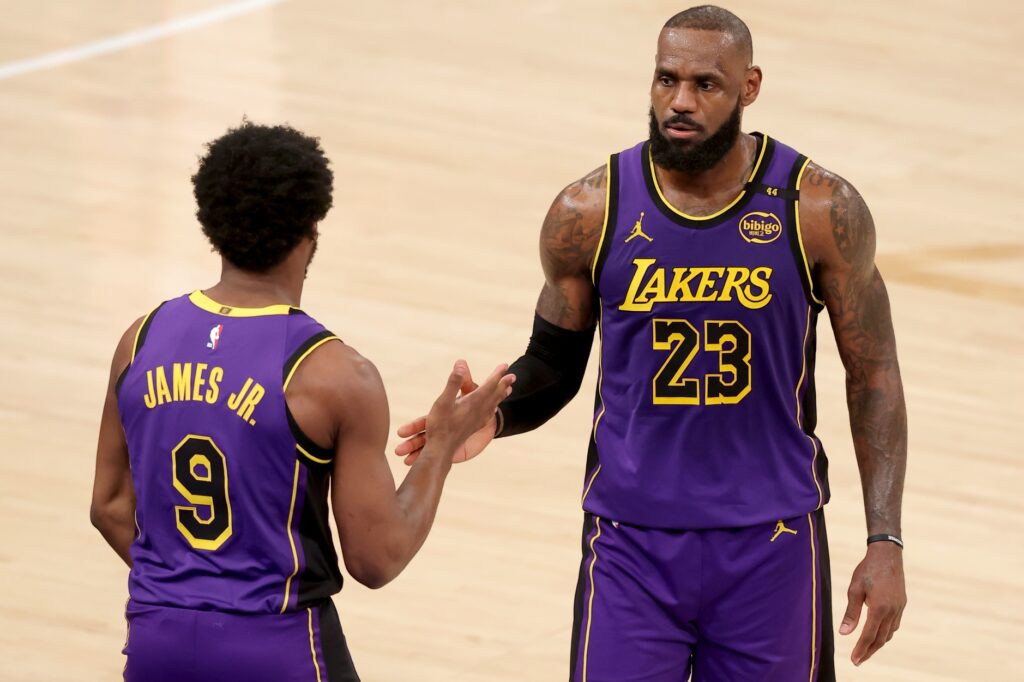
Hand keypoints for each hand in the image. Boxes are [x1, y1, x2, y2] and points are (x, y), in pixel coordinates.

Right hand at [400, 360, 513, 464]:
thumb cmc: (440, 425)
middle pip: (495, 394)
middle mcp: (479, 411)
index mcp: (473, 402)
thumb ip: (453, 383)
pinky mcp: (473, 427)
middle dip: (504, 384)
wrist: (441, 450)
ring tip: (509, 389)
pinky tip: (492, 410)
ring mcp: (477, 420)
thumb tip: (461, 364)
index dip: (497, 374)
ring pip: (493, 405)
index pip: (489, 385)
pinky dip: (493, 408)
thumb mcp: (443, 401)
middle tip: (513, 376)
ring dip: (501, 395)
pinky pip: (488, 415)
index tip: (505, 365)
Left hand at [839, 541, 905, 665]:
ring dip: (877, 643)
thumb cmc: (867, 570)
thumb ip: (850, 613)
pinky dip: (885, 632)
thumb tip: (844, 633)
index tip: (854, 660)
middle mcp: (892, 611)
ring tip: (866, 649)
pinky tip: (878, 633)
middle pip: (880, 639)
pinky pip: (894, 624)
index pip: (869, 636)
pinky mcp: (902, 604)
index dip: (861, 650)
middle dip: (869, 651)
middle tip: (858, 661)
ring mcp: (899, 608)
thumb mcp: (854, 589)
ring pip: (889, 633)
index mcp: (879, 608)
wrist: (887, 555)